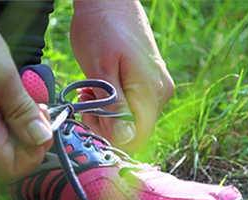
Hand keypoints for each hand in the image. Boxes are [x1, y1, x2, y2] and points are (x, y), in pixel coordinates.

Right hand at [0, 1, 52, 181]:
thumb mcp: (4, 78)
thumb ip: (23, 113)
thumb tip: (40, 138)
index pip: (10, 170)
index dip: (33, 156)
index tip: (44, 130)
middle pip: (9, 157)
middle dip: (31, 137)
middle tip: (40, 109)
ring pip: (5, 142)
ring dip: (23, 124)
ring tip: (28, 97)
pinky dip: (12, 116)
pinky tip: (16, 95)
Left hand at [71, 1, 173, 151]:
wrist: (109, 0)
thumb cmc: (100, 29)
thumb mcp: (99, 70)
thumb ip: (113, 106)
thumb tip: (124, 138)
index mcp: (150, 92)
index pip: (136, 138)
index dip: (110, 136)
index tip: (91, 116)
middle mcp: (160, 93)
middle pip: (134, 131)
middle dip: (106, 124)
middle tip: (87, 102)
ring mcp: (157, 87)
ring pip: (131, 120)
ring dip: (107, 113)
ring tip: (92, 90)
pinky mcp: (149, 82)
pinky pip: (132, 106)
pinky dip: (113, 103)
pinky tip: (100, 88)